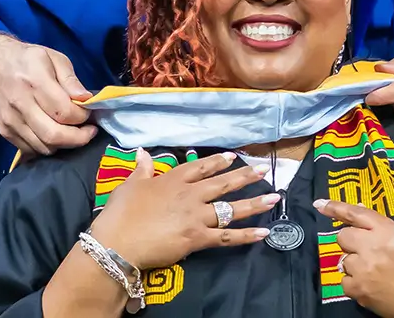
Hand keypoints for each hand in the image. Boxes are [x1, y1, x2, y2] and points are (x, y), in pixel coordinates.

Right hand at [0, 33, 97, 155]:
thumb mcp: (53, 57)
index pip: (64, 111)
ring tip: (72, 131)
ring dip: (63, 144)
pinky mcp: (5, 132)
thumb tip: (86, 99)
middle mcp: (20, 103)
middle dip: (78, 139)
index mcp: (34, 81)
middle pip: (54, 135)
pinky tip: (54, 133)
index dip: (83, 116)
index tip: (89, 113)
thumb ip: (71, 79)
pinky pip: (31, 150)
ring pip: (44, 147)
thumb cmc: (27, 59)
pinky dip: (47, 147)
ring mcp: (10, 121)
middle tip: (89, 132)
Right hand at [91, 150, 277, 269]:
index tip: (233, 157)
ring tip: (274, 198)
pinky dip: (246, 236)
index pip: (200, 167)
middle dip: (244, 177)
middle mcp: (189, 195)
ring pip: (231, 209)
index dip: (217, 162)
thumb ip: (142, 169)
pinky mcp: (198, 238)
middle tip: (262, 171)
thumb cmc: (120, 213)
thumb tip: (143, 152)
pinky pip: (227, 237)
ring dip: (254, 203)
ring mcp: (196, 216)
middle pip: (222, 184)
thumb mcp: (129, 185)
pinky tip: (264, 233)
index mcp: (172, 180)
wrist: (118, 241)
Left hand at [315, 199, 393, 317]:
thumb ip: (382, 227)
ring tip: (376, 272)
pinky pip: (344, 281)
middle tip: (368, 252)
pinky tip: (372, 285)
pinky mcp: (359, 290)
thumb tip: (357, 219)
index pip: (356, 214)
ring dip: (356, 264)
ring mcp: (363, 269)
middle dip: (352, 243)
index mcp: (388, 231)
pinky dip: (355, 283)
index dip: (335, 208)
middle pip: (343, 237)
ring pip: (344, 260)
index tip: (319, 204)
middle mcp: (372, 246)